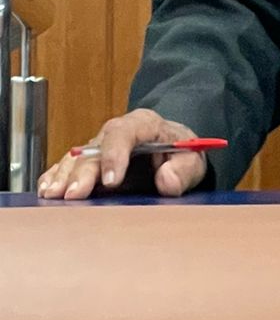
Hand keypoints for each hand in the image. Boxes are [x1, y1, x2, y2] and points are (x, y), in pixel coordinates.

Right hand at [37, 109, 207, 200]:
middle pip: (95, 147)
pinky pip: (68, 165)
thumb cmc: (181, 153)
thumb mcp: (193, 161)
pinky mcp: (90, 162)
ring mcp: (100, 147)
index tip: (112, 181)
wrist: (173, 151)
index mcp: (144, 124)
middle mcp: (117, 133)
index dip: (115, 155)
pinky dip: (55, 176)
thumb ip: (184, 170)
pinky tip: (46, 189)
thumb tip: (167, 180)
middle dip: (83, 171)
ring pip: (77, 156)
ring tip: (52, 195)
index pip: (125, 133)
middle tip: (74, 194)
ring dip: (64, 175)